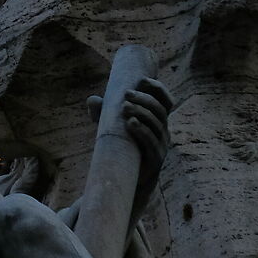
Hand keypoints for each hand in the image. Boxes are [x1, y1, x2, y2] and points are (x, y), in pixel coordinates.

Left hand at [88, 76, 172, 193]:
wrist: (126, 178)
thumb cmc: (121, 148)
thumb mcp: (111, 127)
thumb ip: (103, 113)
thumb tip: (92, 100)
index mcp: (157, 120)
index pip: (165, 100)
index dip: (158, 88)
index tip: (142, 79)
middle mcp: (163, 130)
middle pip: (160, 109)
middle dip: (144, 98)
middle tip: (126, 94)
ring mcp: (162, 145)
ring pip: (157, 123)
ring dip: (141, 112)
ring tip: (125, 107)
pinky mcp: (156, 158)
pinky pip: (152, 141)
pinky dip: (142, 130)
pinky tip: (130, 122)